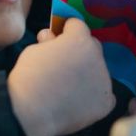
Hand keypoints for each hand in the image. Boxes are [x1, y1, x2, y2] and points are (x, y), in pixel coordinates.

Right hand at [9, 18, 115, 135]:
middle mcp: (97, 57)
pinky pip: (103, 94)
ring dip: (87, 74)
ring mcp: (104, 80)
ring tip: (67, 88)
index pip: (77, 25)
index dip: (65, 31)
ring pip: (98, 71)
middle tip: (63, 65)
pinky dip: (94, 96)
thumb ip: (48, 42)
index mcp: (79, 39)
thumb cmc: (29, 78)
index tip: (58, 39)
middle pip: (91, 47)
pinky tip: (79, 101)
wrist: (32, 111)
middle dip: (79, 51)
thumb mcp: (34, 50)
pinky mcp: (105, 102)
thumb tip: (51, 36)